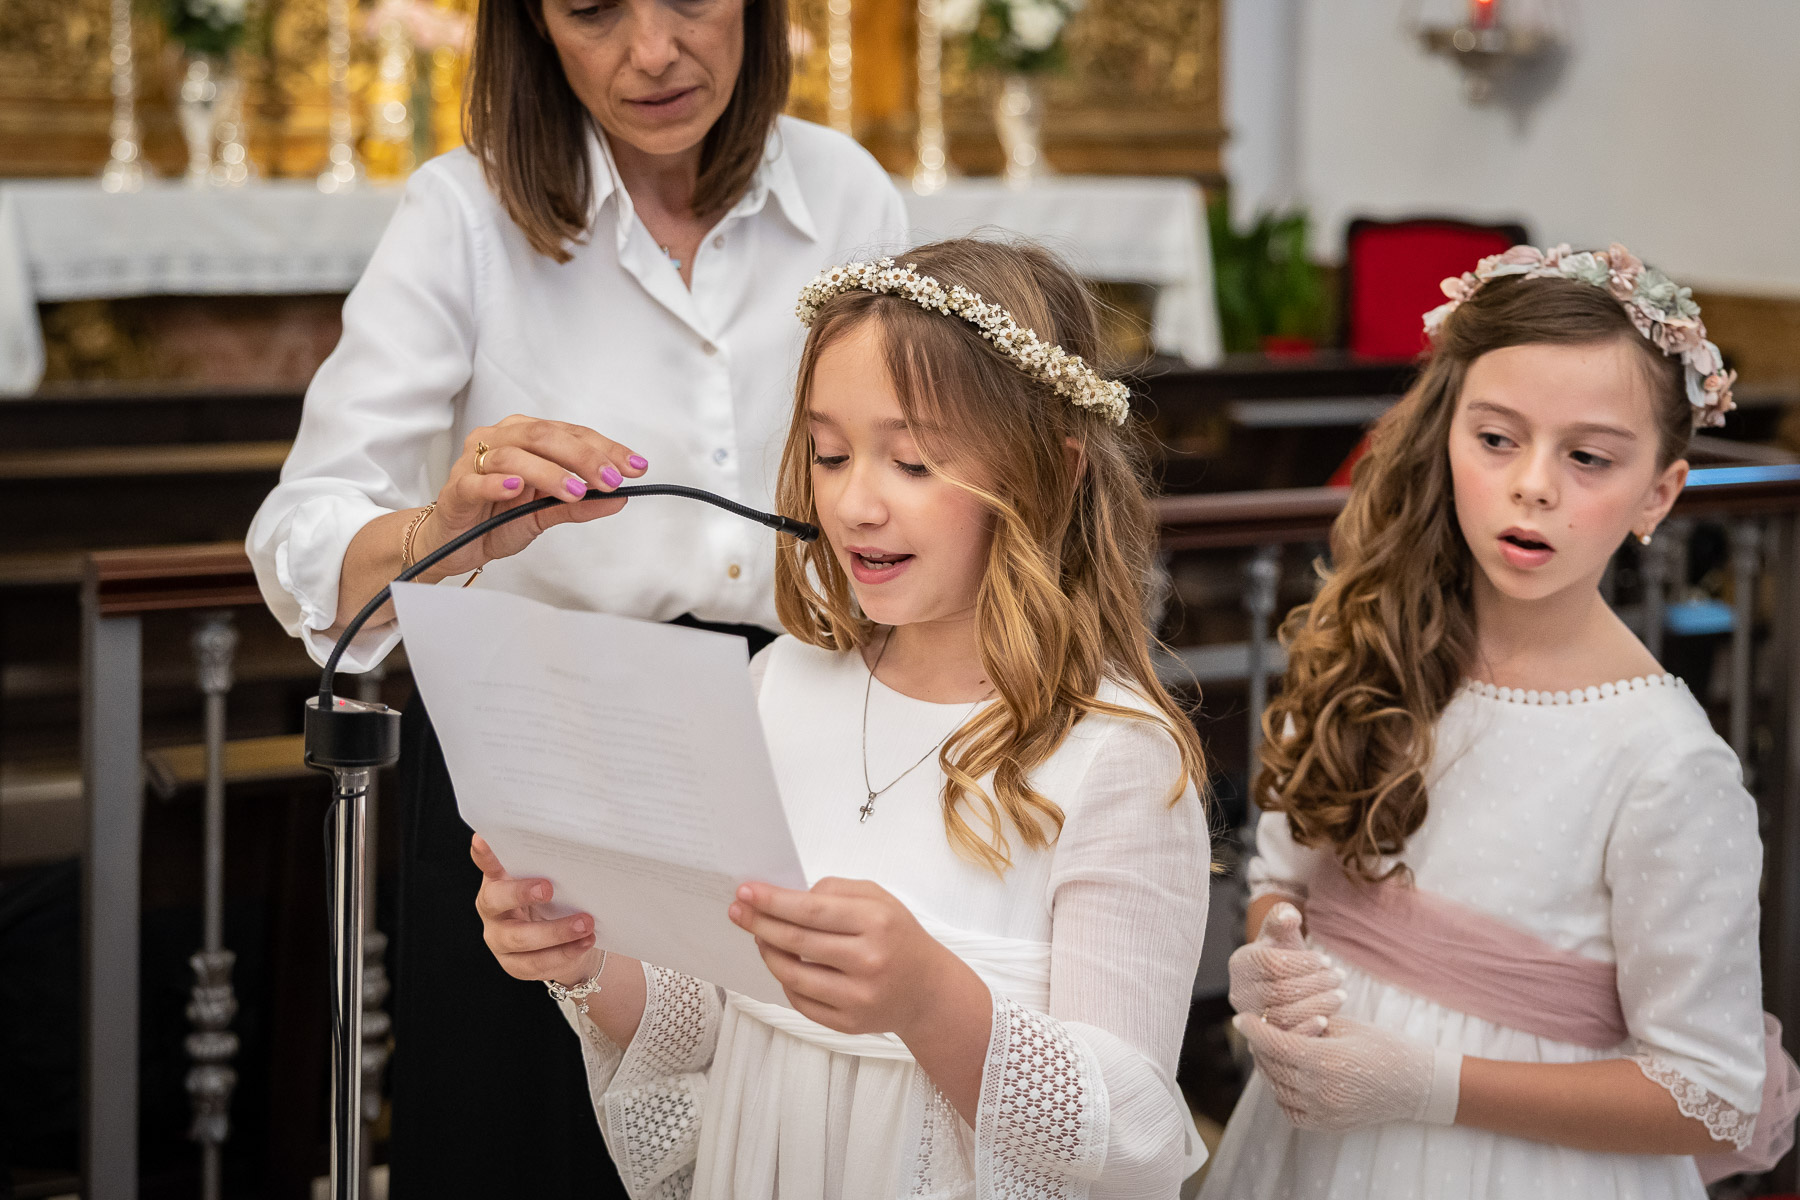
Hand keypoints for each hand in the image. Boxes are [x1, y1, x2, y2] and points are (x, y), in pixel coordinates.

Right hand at [417, 416, 649, 577]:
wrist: (454, 543)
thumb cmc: (497, 518)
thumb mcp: (545, 513)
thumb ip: (580, 505)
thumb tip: (619, 498)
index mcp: (525, 438)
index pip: (570, 434)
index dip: (605, 448)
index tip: (634, 467)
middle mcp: (500, 440)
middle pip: (543, 437)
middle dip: (583, 457)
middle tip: (609, 479)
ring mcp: (475, 462)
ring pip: (513, 456)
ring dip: (549, 473)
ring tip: (574, 492)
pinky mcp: (456, 488)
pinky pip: (476, 481)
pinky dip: (497, 483)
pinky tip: (516, 488)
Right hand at [471, 833, 599, 987]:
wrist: (566, 941)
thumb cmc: (556, 902)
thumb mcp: (554, 882)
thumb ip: (552, 869)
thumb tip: (573, 849)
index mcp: (498, 883)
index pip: (488, 866)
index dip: (483, 856)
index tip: (482, 840)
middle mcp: (492, 911)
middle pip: (495, 901)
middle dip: (521, 894)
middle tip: (549, 888)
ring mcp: (500, 941)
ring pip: (520, 938)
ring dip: (555, 931)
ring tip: (585, 924)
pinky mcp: (515, 965)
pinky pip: (536, 963)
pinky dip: (564, 953)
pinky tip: (585, 942)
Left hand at [728, 877, 969, 1038]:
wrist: (927, 991)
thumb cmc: (898, 937)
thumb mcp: (879, 899)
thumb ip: (836, 890)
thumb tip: (788, 897)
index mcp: (876, 922)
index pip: (811, 910)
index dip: (773, 901)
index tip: (746, 892)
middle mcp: (868, 961)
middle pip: (797, 941)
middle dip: (760, 923)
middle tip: (738, 912)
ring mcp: (858, 997)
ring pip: (793, 975)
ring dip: (768, 952)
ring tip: (760, 936)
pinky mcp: (849, 1024)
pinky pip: (801, 1002)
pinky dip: (785, 981)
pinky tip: (783, 964)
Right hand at [1228, 901, 1343, 1032]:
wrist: (1283, 988)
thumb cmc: (1285, 958)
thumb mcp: (1282, 935)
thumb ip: (1282, 918)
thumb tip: (1288, 915)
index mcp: (1240, 964)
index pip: (1270, 964)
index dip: (1301, 962)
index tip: (1326, 960)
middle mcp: (1238, 993)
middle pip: (1278, 991)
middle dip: (1314, 983)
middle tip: (1339, 977)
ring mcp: (1250, 1020)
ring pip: (1283, 1016)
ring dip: (1316, 1005)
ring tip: (1340, 994)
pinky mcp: (1264, 1041)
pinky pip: (1285, 1039)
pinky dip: (1307, 1030)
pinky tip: (1328, 1019)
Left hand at [1235, 1014, 1461, 1130]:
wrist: (1416, 1084)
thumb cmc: (1383, 1046)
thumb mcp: (1345, 1026)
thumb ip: (1307, 1024)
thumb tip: (1271, 1022)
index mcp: (1326, 1060)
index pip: (1275, 1044)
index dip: (1254, 1030)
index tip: (1240, 1018)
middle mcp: (1321, 1090)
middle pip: (1271, 1066)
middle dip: (1260, 1046)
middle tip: (1259, 1031)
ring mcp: (1324, 1112)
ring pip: (1276, 1088)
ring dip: (1270, 1068)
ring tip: (1274, 1051)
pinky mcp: (1328, 1125)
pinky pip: (1290, 1110)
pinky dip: (1282, 1093)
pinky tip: (1289, 1076)